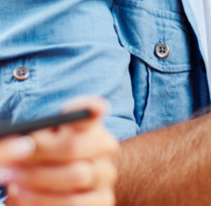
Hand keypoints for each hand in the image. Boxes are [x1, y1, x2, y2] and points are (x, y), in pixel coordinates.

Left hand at [0, 97, 118, 205]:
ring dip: (38, 181)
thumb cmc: (37, 161)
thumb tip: (22, 144)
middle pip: (73, 146)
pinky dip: (47, 202)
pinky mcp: (104, 199)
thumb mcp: (33, 145)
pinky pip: (76, 202)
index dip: (90, 108)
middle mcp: (105, 146)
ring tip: (14, 184)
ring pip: (77, 176)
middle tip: (8, 164)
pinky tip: (27, 198)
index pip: (91, 112)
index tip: (91, 108)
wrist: (47, 189)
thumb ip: (30, 138)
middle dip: (37, 156)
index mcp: (88, 125)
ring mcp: (106, 173)